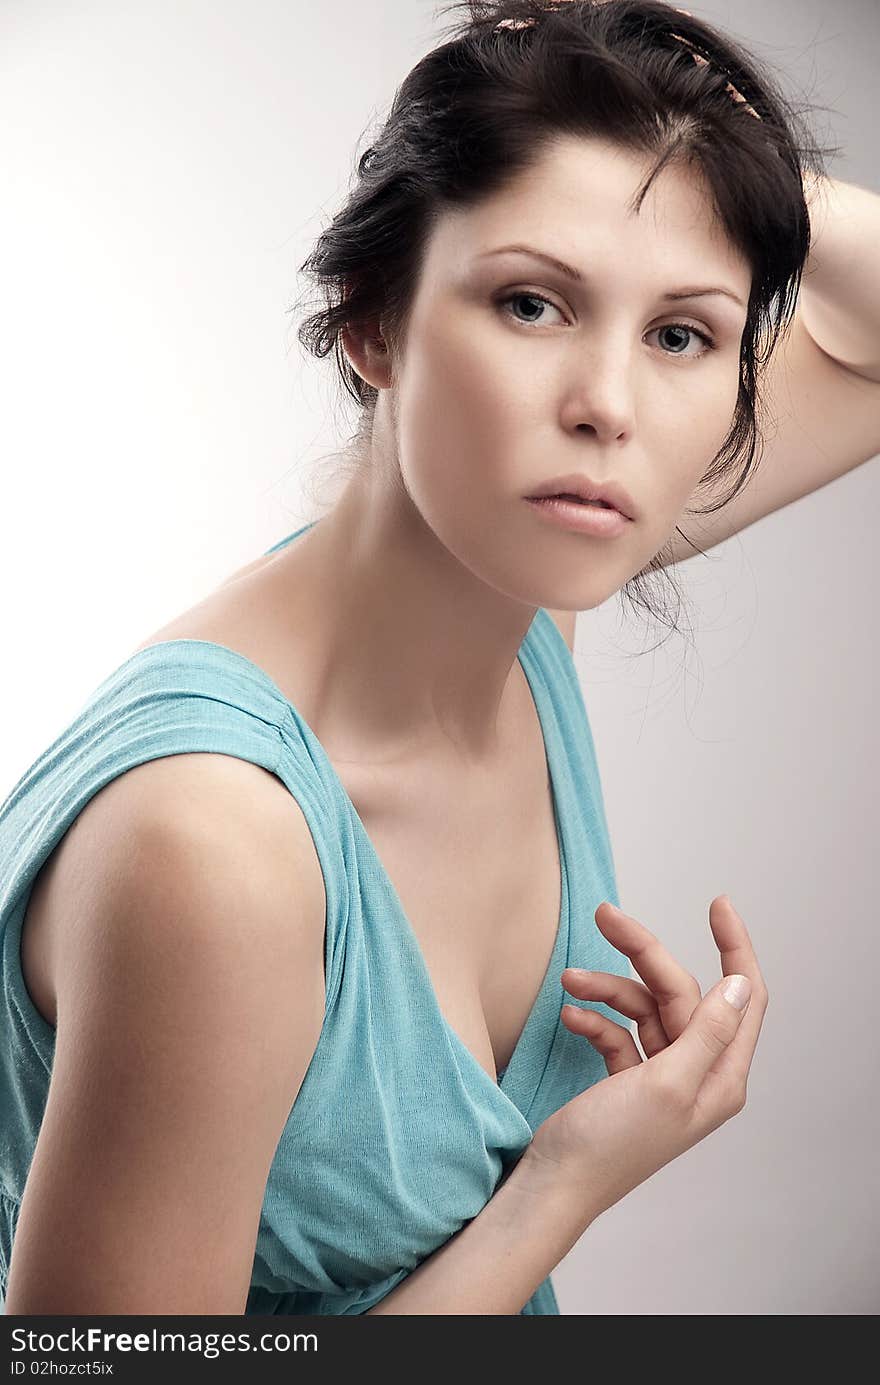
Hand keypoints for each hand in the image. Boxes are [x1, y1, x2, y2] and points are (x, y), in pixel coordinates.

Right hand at [526, 895, 768, 1220]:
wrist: (554, 1184)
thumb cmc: (610, 1147)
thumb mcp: (666, 1083)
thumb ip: (706, 1032)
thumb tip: (740, 983)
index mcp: (720, 1078)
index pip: (744, 997)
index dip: (734, 947)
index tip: (717, 904)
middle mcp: (697, 1074)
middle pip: (679, 992)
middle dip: (642, 955)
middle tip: (606, 916)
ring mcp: (661, 1076)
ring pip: (644, 1007)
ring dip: (607, 989)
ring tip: (570, 978)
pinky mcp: (627, 1080)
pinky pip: (618, 1032)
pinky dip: (595, 1019)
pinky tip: (570, 1016)